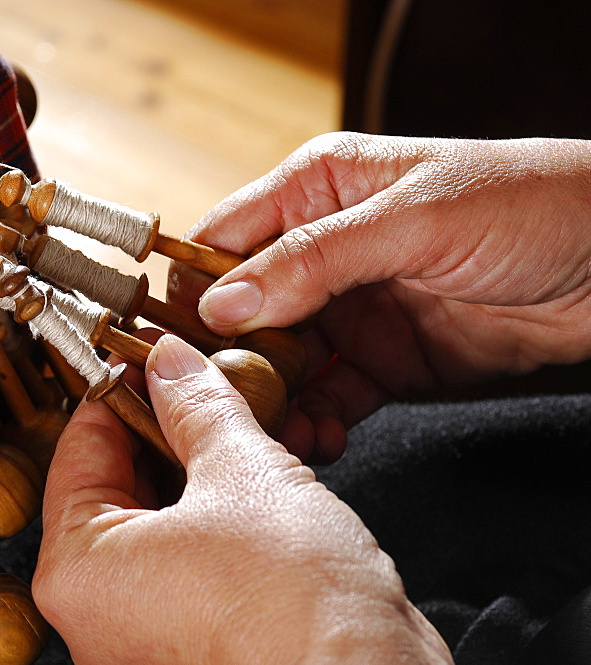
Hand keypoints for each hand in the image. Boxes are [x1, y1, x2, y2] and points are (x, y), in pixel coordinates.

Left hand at [33, 334, 451, 664]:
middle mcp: (99, 610)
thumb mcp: (242, 473)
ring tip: (238, 420)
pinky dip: (215, 512)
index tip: (149, 356)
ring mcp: (145, 629)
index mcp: (78, 570)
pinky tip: (256, 475)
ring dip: (198, 465)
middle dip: (165, 425)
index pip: (80, 447)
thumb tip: (173, 366)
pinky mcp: (194, 638)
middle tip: (200, 380)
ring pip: (159, 517)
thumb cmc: (297, 613)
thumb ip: (199, 407)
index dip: (121, 389)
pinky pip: (188, 555)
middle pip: (117, 483)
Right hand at [169, 133, 590, 460]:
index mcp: (315, 190)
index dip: (192, 288)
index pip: (223, 239)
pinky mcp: (383, 360)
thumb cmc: (526, 202)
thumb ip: (314, 258)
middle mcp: (321, 250)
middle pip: (242, 310)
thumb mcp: (413, 218)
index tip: (175, 341)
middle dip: (226, 357)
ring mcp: (351, 309)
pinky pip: (330, 395)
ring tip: (268, 432)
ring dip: (269, 399)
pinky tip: (316, 438)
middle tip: (216, 402)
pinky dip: (316, 420)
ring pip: (280, 361)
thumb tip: (223, 302)